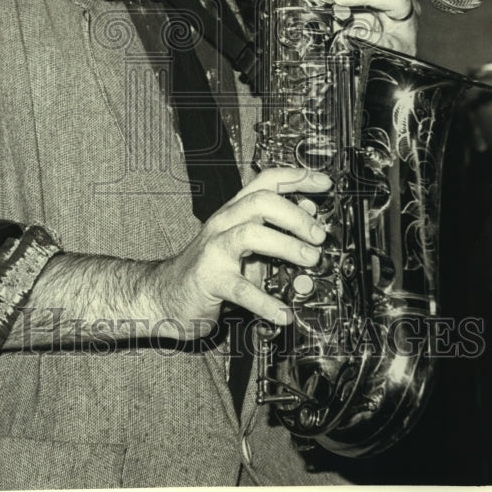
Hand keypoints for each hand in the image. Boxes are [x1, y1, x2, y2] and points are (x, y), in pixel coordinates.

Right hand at [147, 167, 329, 335]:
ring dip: (286, 245)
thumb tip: (309, 212)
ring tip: (310, 260)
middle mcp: (223, 223)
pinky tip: (284, 314)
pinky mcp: (210, 280)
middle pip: (260, 201)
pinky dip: (267, 302)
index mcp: (234, 211)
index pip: (265, 181)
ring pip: (250, 234)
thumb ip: (275, 229)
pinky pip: (241, 289)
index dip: (296, 178)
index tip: (324, 182)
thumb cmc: (211, 268)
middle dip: (295, 215)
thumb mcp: (246, 244)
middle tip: (318, 236)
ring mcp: (214, 250)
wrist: (167, 293)